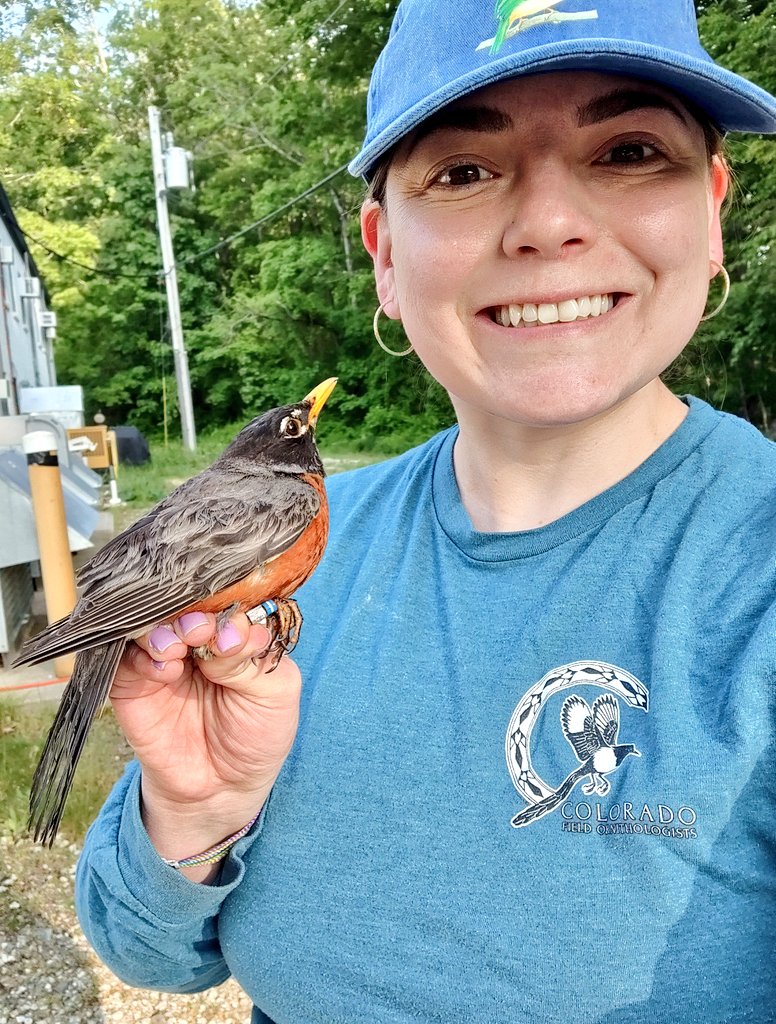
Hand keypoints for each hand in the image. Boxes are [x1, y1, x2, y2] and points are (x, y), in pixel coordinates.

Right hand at [110, 612, 300, 875]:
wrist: (222, 788)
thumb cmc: (257, 732)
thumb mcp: (275, 692)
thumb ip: (254, 658)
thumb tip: (228, 630)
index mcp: (234, 628)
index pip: (227, 597)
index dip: (228, 606)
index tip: (236, 627)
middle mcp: (197, 635)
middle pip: (186, 603)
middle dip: (194, 615)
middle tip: (202, 633)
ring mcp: (163, 654)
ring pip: (152, 620)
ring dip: (167, 629)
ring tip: (181, 649)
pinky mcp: (131, 680)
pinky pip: (124, 654)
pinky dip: (144, 655)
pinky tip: (165, 670)